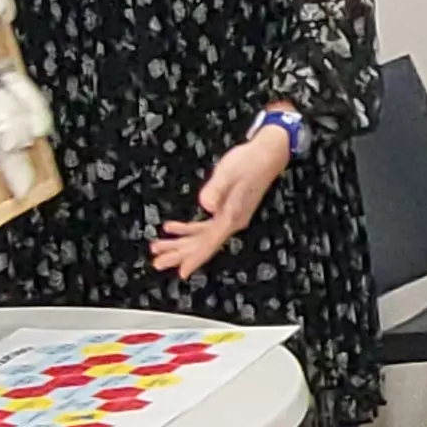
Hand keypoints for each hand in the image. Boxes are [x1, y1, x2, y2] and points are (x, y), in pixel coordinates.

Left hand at [153, 128, 292, 279]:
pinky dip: (187, 229)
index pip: (210, 243)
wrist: (268, 154)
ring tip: (159, 247)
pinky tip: (172, 228)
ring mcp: (229, 217)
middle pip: (202, 245)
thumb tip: (206, 206)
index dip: (195, 259)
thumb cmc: (249, 162)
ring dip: (180, 243)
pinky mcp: (227, 210)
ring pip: (201, 237)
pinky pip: (204, 226)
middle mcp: (231, 222)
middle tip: (158, 262)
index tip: (182, 272)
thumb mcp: (229, 173)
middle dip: (180, 254)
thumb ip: (216, 190)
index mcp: (231, 217)